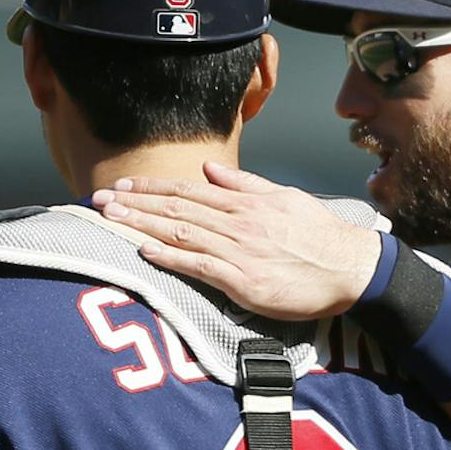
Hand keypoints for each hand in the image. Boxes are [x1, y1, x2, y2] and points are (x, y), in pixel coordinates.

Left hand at [95, 163, 384, 320]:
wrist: (351, 269)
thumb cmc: (319, 236)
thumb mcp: (284, 198)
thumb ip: (245, 183)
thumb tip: (210, 168)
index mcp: (246, 203)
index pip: (189, 191)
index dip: (152, 188)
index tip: (123, 186)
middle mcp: (238, 222)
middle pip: (176, 209)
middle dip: (134, 203)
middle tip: (99, 199)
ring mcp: (239, 251)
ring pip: (181, 233)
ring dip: (141, 224)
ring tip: (110, 219)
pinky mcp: (243, 281)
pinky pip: (198, 266)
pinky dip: (169, 257)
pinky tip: (143, 251)